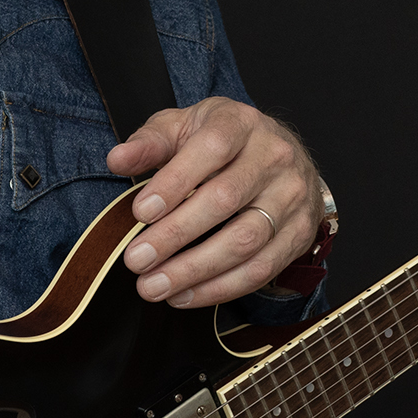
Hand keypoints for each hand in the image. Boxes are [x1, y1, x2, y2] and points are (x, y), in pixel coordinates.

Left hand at [105, 96, 322, 308]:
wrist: (279, 154)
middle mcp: (273, 157)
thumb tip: (117, 159)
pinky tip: (184, 295)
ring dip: (195, 270)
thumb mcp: (184, 127)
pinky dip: (219, 288)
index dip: (175, 182)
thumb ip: (149, 143)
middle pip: (225, 199)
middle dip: (176, 234)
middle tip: (136, 259)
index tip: (139, 213)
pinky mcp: (300, 233)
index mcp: (241, 123)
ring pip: (245, 240)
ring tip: (153, 285)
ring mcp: (292, 196)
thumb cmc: (221, 141)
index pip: (212, 148)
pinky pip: (261, 269)